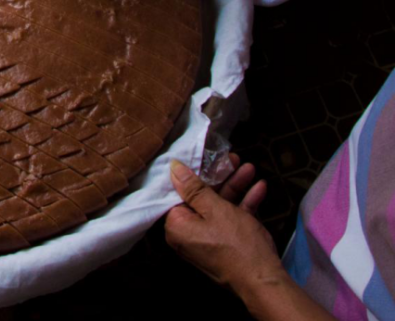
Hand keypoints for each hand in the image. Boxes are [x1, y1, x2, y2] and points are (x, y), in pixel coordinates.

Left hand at [164, 158, 281, 296]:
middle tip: (232, 160)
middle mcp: (187, 234)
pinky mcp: (225, 244)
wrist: (264, 281)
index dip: (192, 173)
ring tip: (248, 168)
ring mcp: (207, 240)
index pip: (178, 193)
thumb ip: (194, 187)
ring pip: (218, 207)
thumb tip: (174, 168)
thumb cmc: (236, 243)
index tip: (203, 157)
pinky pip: (230, 220)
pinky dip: (243, 205)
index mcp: (176, 226)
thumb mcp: (215, 209)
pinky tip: (260, 188)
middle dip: (219, 177)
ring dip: (235, 187)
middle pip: (200, 198)